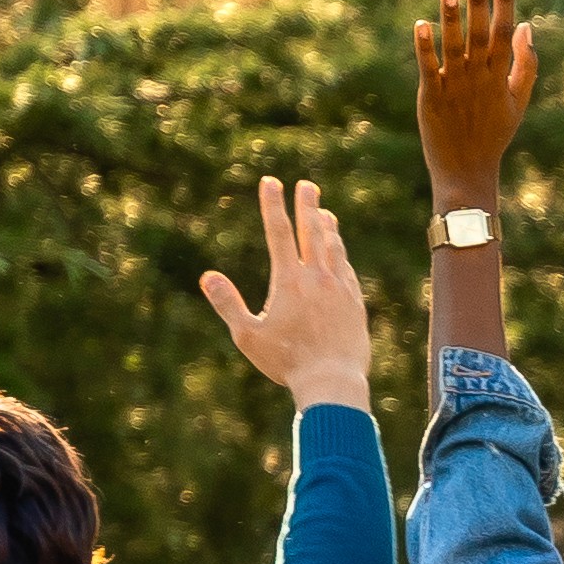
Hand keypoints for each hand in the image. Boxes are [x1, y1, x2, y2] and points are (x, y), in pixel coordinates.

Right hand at [197, 178, 374, 413]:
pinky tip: (339, 252)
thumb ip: (227, 304)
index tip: (270, 182)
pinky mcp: (356, 303)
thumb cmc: (286, 363)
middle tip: (306, 184)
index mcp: (289, 281)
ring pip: (334, 248)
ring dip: (328, 227)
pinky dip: (341, 255)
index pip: (278, 232)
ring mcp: (340, 289)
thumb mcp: (247, 336)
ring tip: (324, 212)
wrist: (333, 382)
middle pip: (312, 231)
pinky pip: (347, 270)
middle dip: (307, 204)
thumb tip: (207, 277)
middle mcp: (317, 278)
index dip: (273, 204)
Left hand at [417, 0, 534, 197]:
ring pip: (454, 46)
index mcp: (500, 76)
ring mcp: (455, 86)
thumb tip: (526, 26)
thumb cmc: (493, 134)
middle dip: (479, 2)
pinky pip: (428, 67)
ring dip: (451, 19)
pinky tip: (421, 24)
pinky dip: (425, 47)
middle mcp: (479, 77)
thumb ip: (526, 64)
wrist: (467, 171)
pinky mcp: (431, 97)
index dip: (505, 1)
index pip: (505, 31)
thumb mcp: (518, 101)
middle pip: (481, 33)